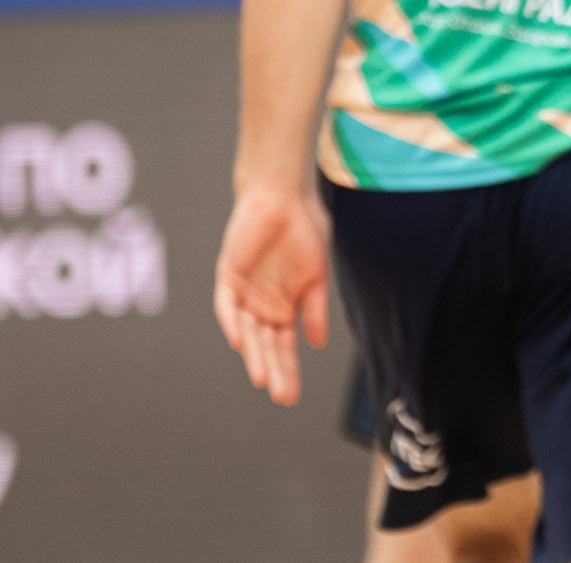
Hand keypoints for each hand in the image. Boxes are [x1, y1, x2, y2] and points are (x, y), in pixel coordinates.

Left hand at [213, 181, 331, 406]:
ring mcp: (244, 294)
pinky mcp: (228, 278)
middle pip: (265, 346)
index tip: (292, 397)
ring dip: (253, 355)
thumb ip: (315, 309)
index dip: (288, 370)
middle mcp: (261, 307)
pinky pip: (226, 306)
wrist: (284, 200)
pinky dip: (231, 322)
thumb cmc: (303, 234)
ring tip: (262, 378)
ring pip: (245, 332)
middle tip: (282, 396)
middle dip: (273, 370)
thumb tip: (317, 344)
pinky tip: (239, 341)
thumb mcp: (316, 276)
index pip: (284, 346)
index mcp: (283, 308)